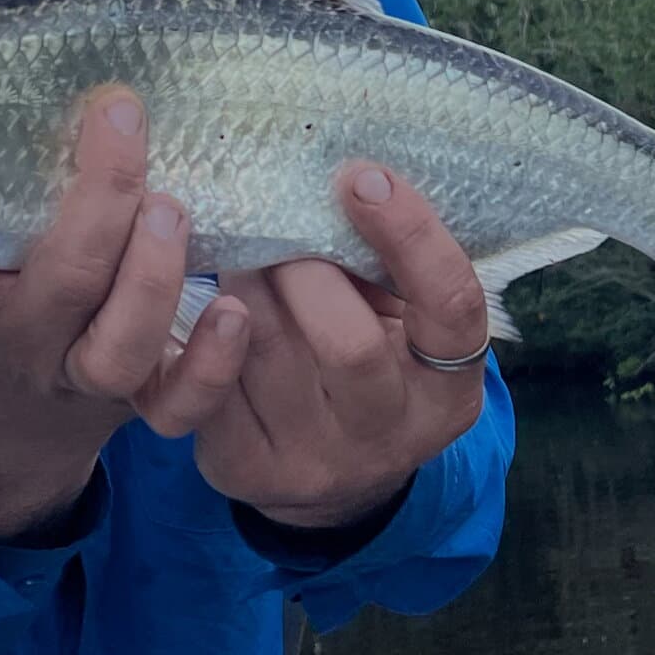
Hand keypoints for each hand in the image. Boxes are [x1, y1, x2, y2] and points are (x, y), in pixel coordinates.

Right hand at [0, 87, 249, 541]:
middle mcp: (22, 348)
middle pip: (62, 286)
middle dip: (100, 197)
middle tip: (117, 115)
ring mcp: (84, 381)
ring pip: (124, 346)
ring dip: (154, 273)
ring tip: (170, 205)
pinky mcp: (140, 404)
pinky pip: (181, 404)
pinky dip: (213, 363)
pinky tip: (233, 308)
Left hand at [154, 162, 488, 531]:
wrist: (328, 479)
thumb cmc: (369, 360)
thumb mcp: (400, 324)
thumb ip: (383, 267)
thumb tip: (340, 175)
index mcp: (449, 389)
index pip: (451, 306)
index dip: (411, 234)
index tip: (362, 176)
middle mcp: (391, 433)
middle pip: (349, 342)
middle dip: (303, 267)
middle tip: (275, 225)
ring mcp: (317, 461)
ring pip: (264, 353)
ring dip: (245, 285)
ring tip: (239, 253)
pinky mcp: (246, 468)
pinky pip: (211, 382)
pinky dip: (203, 328)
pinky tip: (207, 304)